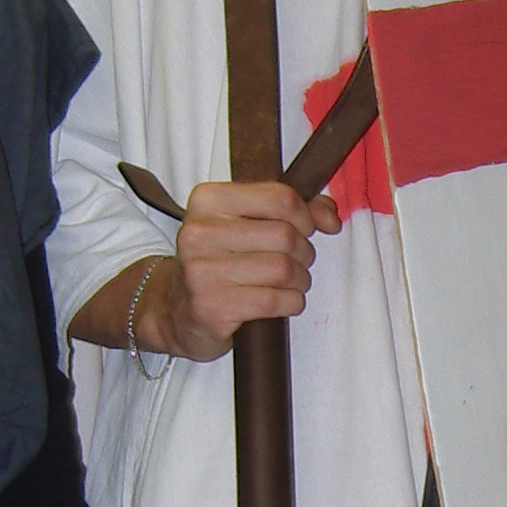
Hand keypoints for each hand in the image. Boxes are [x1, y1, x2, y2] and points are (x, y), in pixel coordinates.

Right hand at [164, 181, 341, 360]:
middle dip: (304, 252)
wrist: (176, 308)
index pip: (279, 197)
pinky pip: (274, 301)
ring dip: (300, 280)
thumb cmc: (219, 260)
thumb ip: (294, 209)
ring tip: (291, 282)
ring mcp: (201, 272)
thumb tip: (330, 218)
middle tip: (297, 261)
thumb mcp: (246, 222)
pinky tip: (282, 301)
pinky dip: (291, 302)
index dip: (305, 215)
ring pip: (284, 269)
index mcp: (208, 201)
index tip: (306, 228)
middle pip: (285, 236)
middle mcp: (199, 232)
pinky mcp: (210, 308)